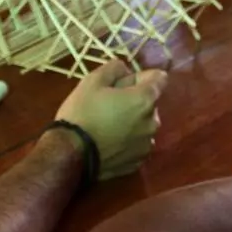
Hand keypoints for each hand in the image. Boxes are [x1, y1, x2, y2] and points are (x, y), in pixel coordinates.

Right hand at [55, 60, 166, 179]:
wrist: (71, 155)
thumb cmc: (82, 113)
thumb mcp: (91, 81)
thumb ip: (114, 68)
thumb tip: (125, 69)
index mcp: (144, 100)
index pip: (159, 78)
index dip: (142, 76)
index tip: (124, 81)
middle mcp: (152, 123)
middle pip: (149, 104)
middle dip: (134, 100)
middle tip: (109, 104)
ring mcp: (146, 145)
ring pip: (143, 125)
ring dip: (132, 122)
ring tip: (108, 126)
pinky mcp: (137, 163)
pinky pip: (136, 145)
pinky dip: (127, 141)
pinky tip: (108, 142)